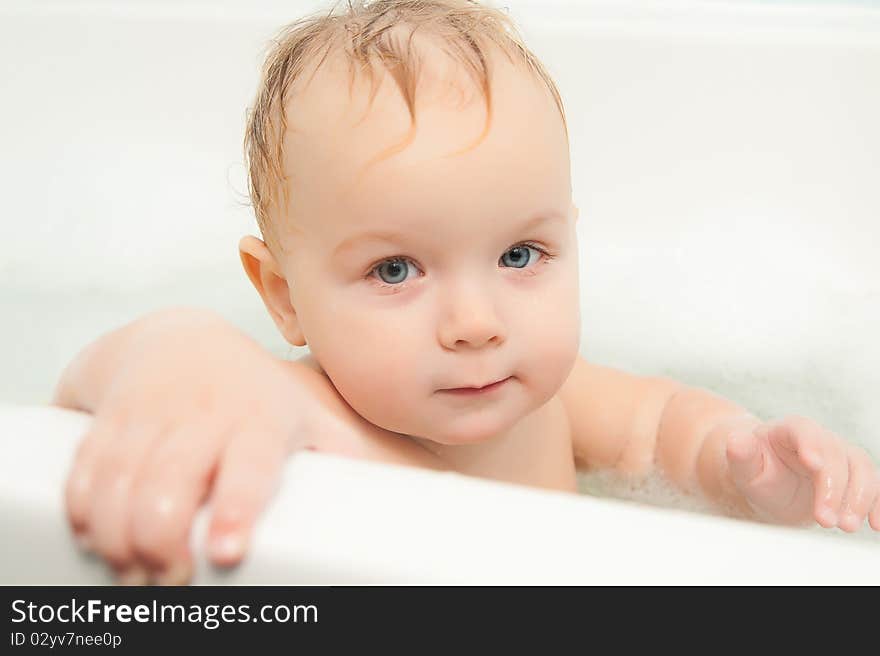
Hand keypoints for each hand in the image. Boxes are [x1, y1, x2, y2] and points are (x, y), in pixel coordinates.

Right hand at [63, 323, 365, 584]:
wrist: (178, 341)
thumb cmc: (252, 393)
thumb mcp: (305, 413)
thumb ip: (343, 452)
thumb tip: (412, 489)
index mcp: (259, 420)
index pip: (248, 465)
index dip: (236, 506)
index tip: (226, 551)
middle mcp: (203, 416)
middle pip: (171, 484)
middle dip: (162, 542)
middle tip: (169, 578)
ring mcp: (152, 416)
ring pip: (121, 482)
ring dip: (119, 537)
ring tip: (134, 572)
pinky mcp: (111, 421)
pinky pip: (87, 469)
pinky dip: (84, 509)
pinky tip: (97, 536)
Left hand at [725, 415, 879, 531]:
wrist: (770, 484)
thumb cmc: (756, 471)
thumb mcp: (744, 467)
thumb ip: (740, 454)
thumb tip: (736, 441)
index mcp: (790, 429)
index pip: (804, 431)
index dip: (811, 445)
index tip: (814, 465)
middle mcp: (821, 439)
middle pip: (836, 455)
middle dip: (834, 489)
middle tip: (825, 520)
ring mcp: (841, 456)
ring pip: (862, 469)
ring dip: (859, 499)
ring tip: (846, 526)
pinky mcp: (854, 477)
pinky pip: (874, 486)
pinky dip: (878, 504)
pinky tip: (876, 525)